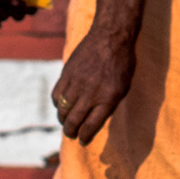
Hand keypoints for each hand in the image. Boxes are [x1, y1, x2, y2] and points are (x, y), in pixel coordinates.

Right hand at [49, 27, 137, 144]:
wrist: (110, 37)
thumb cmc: (121, 64)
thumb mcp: (123, 87)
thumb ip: (108, 105)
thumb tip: (92, 122)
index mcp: (108, 99)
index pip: (91, 125)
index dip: (85, 137)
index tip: (83, 140)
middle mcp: (91, 93)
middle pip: (74, 121)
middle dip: (71, 132)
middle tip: (71, 134)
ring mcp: (77, 83)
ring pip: (63, 110)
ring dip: (63, 120)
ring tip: (66, 122)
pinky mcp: (67, 74)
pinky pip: (56, 95)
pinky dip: (58, 104)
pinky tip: (62, 105)